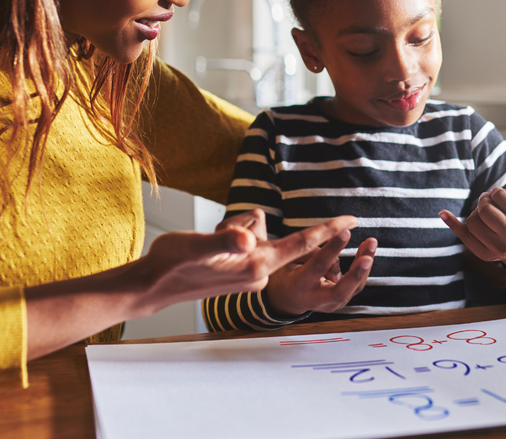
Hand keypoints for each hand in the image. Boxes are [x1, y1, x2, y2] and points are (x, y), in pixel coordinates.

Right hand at [136, 210, 359, 314]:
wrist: (153, 286)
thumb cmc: (173, 265)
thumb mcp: (198, 246)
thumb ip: (225, 241)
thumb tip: (247, 237)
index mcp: (256, 266)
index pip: (300, 244)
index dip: (327, 230)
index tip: (352, 219)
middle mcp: (258, 272)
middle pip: (268, 232)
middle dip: (246, 226)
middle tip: (216, 236)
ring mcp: (250, 274)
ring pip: (254, 234)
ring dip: (232, 231)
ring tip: (206, 246)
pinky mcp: (239, 272)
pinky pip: (244, 241)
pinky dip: (228, 238)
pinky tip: (206, 252)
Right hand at [264, 231, 376, 316]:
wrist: (288, 297)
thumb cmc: (290, 272)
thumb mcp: (292, 259)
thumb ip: (312, 253)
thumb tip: (337, 250)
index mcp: (300, 285)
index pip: (319, 266)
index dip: (333, 249)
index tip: (345, 232)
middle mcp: (317, 299)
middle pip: (341, 291)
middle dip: (356, 273)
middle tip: (368, 258)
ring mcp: (331, 304)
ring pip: (354, 287)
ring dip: (365, 265)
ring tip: (371, 242)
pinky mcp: (341, 301)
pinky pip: (356, 285)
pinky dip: (363, 268)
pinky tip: (367, 250)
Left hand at [439, 187, 505, 272]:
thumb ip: (503, 198)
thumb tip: (480, 198)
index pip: (499, 195)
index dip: (495, 192)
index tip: (498, 197)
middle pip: (484, 209)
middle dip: (483, 202)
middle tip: (488, 204)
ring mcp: (499, 249)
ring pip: (472, 220)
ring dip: (475, 214)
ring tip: (486, 217)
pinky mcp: (485, 255)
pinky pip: (464, 235)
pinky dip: (452, 222)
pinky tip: (443, 213)